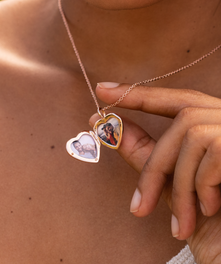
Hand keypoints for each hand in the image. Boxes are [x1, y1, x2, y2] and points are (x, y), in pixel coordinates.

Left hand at [89, 83, 220, 262]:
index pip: (178, 100)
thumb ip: (146, 153)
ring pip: (192, 138)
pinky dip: (200, 187)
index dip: (141, 95)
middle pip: (184, 119)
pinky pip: (212, 155)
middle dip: (155, 165)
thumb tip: (107, 127)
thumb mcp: (175, 186)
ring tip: (183, 222)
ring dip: (178, 187)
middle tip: (137, 206)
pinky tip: (209, 210)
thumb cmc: (215, 223)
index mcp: (216, 129)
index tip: (104, 89)